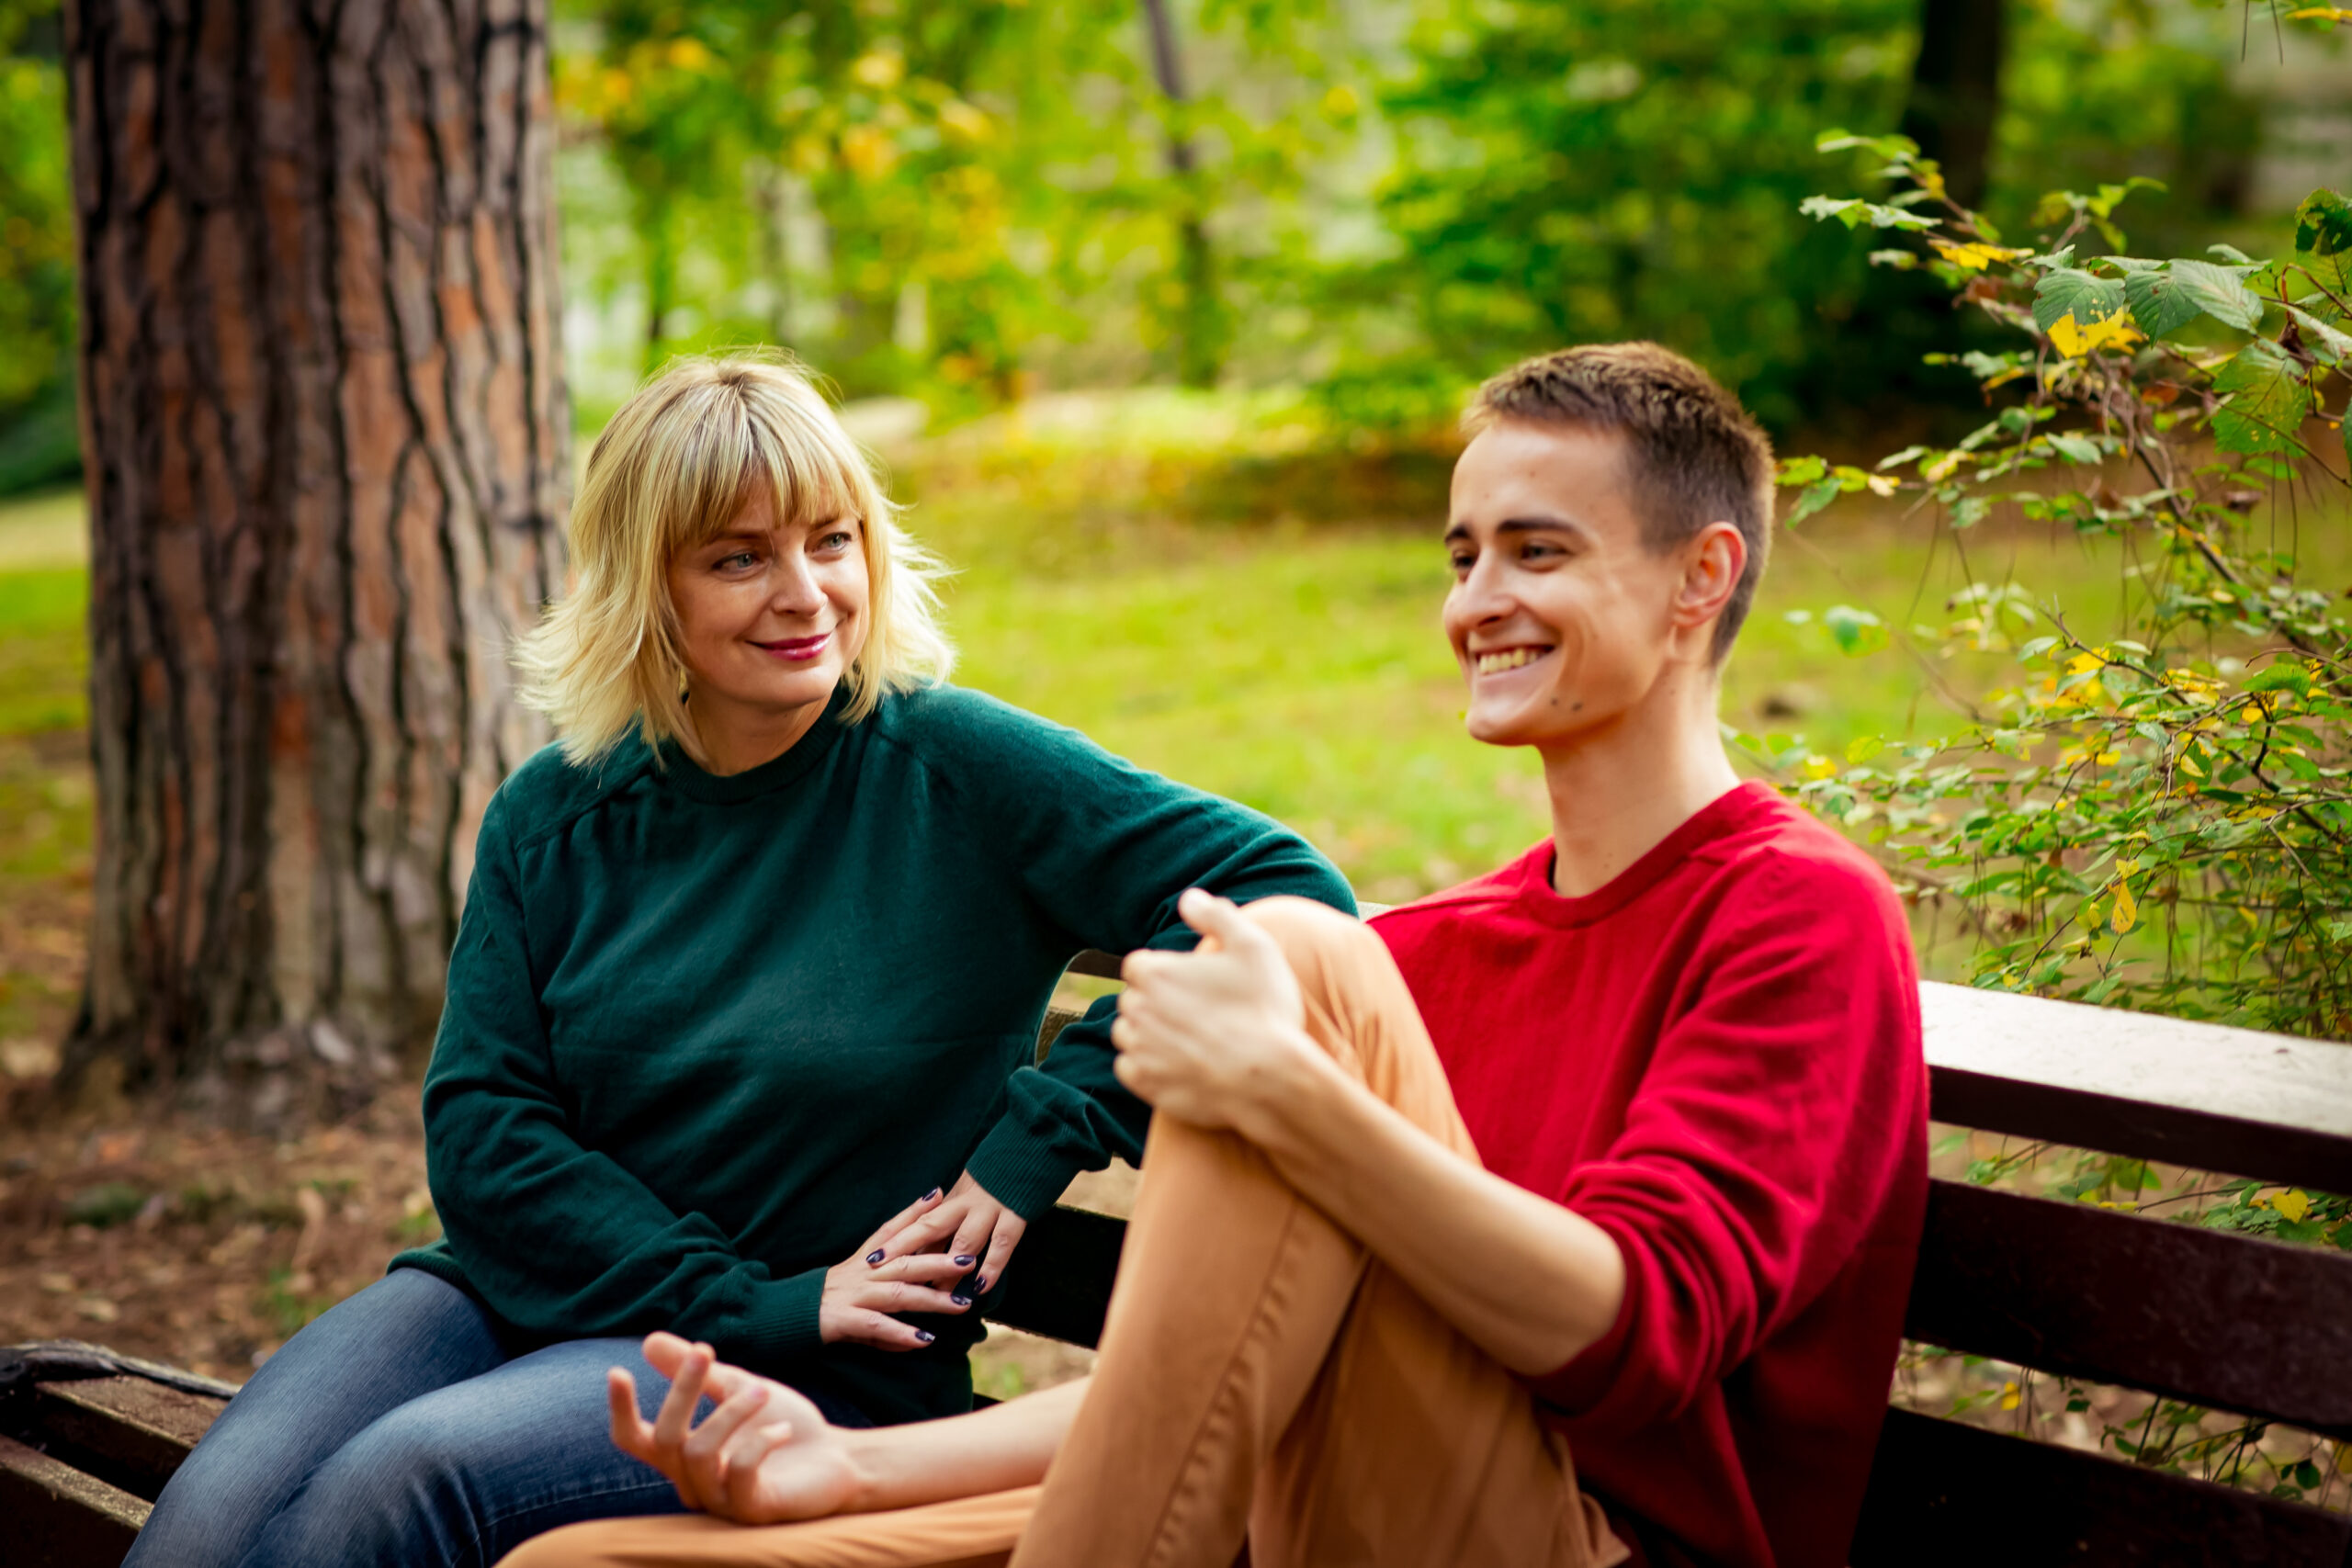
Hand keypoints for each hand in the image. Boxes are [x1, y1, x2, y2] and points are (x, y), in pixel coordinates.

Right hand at [609, 1332, 859, 1522]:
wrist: (834, 1459)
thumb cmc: (780, 1425)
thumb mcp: (736, 1389)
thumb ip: (696, 1372)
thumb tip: (649, 1341)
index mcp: (682, 1455)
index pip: (635, 1440)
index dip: (621, 1411)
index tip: (618, 1370)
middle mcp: (692, 1482)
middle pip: (666, 1439)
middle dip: (682, 1389)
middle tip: (705, 1349)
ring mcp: (720, 1501)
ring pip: (699, 1452)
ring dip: (731, 1411)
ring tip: (763, 1389)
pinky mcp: (751, 1511)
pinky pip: (739, 1472)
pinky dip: (759, 1441)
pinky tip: (782, 1431)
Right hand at [821, 1189, 975, 1348]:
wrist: (790, 1314)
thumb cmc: (833, 1294)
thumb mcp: (861, 1272)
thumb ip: (891, 1257)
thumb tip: (922, 1223)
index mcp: (867, 1258)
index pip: (892, 1230)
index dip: (915, 1212)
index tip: (940, 1194)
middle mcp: (863, 1273)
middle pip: (906, 1263)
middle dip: (939, 1261)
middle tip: (969, 1262)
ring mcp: (855, 1295)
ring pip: (898, 1294)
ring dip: (931, 1300)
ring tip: (961, 1307)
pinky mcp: (845, 1320)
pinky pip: (876, 1327)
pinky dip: (900, 1334)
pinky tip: (923, 1340)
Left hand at [872, 1170, 1026, 1297]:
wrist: (1033, 1150)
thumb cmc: (1000, 1178)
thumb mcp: (969, 1194)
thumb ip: (951, 1220)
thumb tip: (927, 1251)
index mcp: (955, 1198)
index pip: (920, 1220)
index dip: (896, 1239)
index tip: (872, 1258)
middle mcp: (968, 1203)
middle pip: (930, 1226)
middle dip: (905, 1248)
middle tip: (882, 1269)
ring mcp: (992, 1208)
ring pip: (964, 1240)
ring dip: (949, 1268)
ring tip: (937, 1294)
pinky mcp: (1017, 1213)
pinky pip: (1002, 1243)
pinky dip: (991, 1266)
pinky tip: (981, 1287)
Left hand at [1110, 888, 1316, 1135]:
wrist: (1271, 1076)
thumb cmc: (1264, 1008)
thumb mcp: (1253, 946)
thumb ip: (1216, 916)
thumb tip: (1188, 898)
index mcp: (1154, 973)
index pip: (1139, 965)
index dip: (1165, 972)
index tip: (1191, 984)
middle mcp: (1137, 1010)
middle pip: (1134, 998)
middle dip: (1155, 1001)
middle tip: (1196, 1012)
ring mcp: (1139, 1049)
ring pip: (1128, 1033)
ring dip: (1147, 1032)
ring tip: (1185, 1038)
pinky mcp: (1145, 1085)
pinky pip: (1129, 1069)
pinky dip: (1145, 1066)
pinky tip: (1174, 1064)